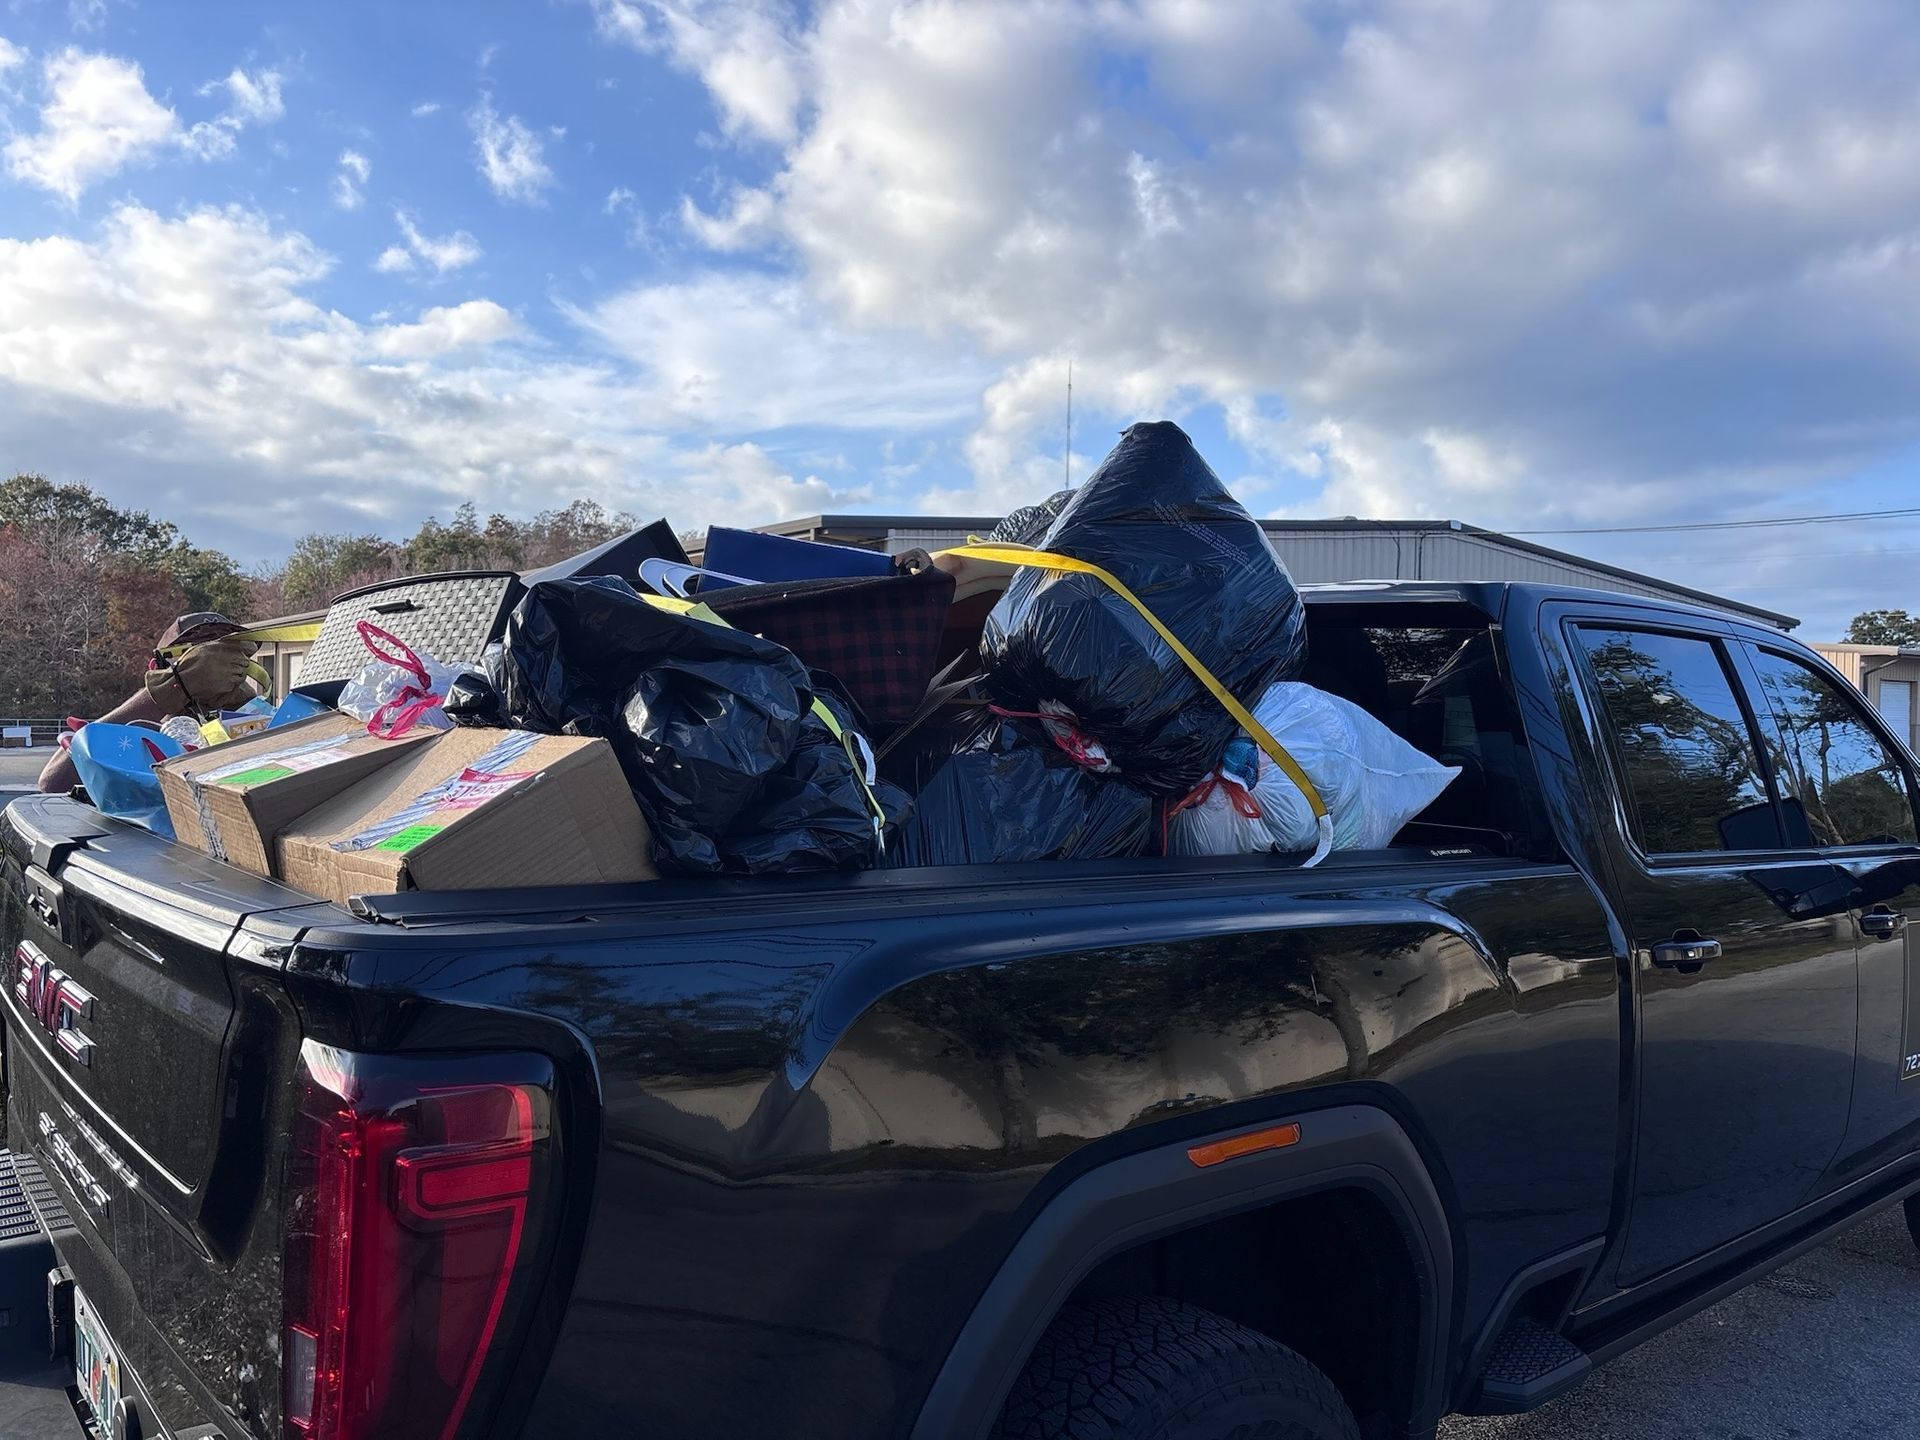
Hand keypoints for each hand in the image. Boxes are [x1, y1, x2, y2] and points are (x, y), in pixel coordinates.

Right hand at [143, 639, 257, 715]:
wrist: (182, 682)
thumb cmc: (189, 665)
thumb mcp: (202, 647)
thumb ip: (219, 644)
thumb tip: (235, 638)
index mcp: (220, 649)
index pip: (244, 649)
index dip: (243, 653)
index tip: (242, 655)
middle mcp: (226, 660)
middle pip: (245, 661)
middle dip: (240, 663)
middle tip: (230, 666)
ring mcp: (228, 673)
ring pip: (242, 672)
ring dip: (236, 673)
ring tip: (223, 674)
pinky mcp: (228, 685)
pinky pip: (236, 683)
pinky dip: (231, 682)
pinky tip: (221, 681)